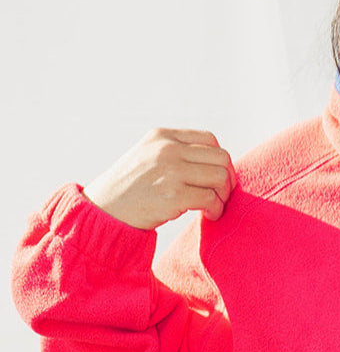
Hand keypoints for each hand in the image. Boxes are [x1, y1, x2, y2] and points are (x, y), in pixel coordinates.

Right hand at [83, 129, 235, 229]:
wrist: (100, 212)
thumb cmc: (126, 189)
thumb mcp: (146, 156)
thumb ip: (174, 151)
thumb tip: (216, 160)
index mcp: (161, 136)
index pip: (209, 139)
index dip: (219, 159)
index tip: (217, 177)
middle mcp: (167, 149)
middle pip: (220, 157)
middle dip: (227, 178)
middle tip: (221, 194)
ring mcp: (171, 171)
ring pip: (220, 177)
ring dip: (223, 195)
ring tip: (214, 206)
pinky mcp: (173, 195)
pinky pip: (211, 199)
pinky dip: (216, 209)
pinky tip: (209, 215)